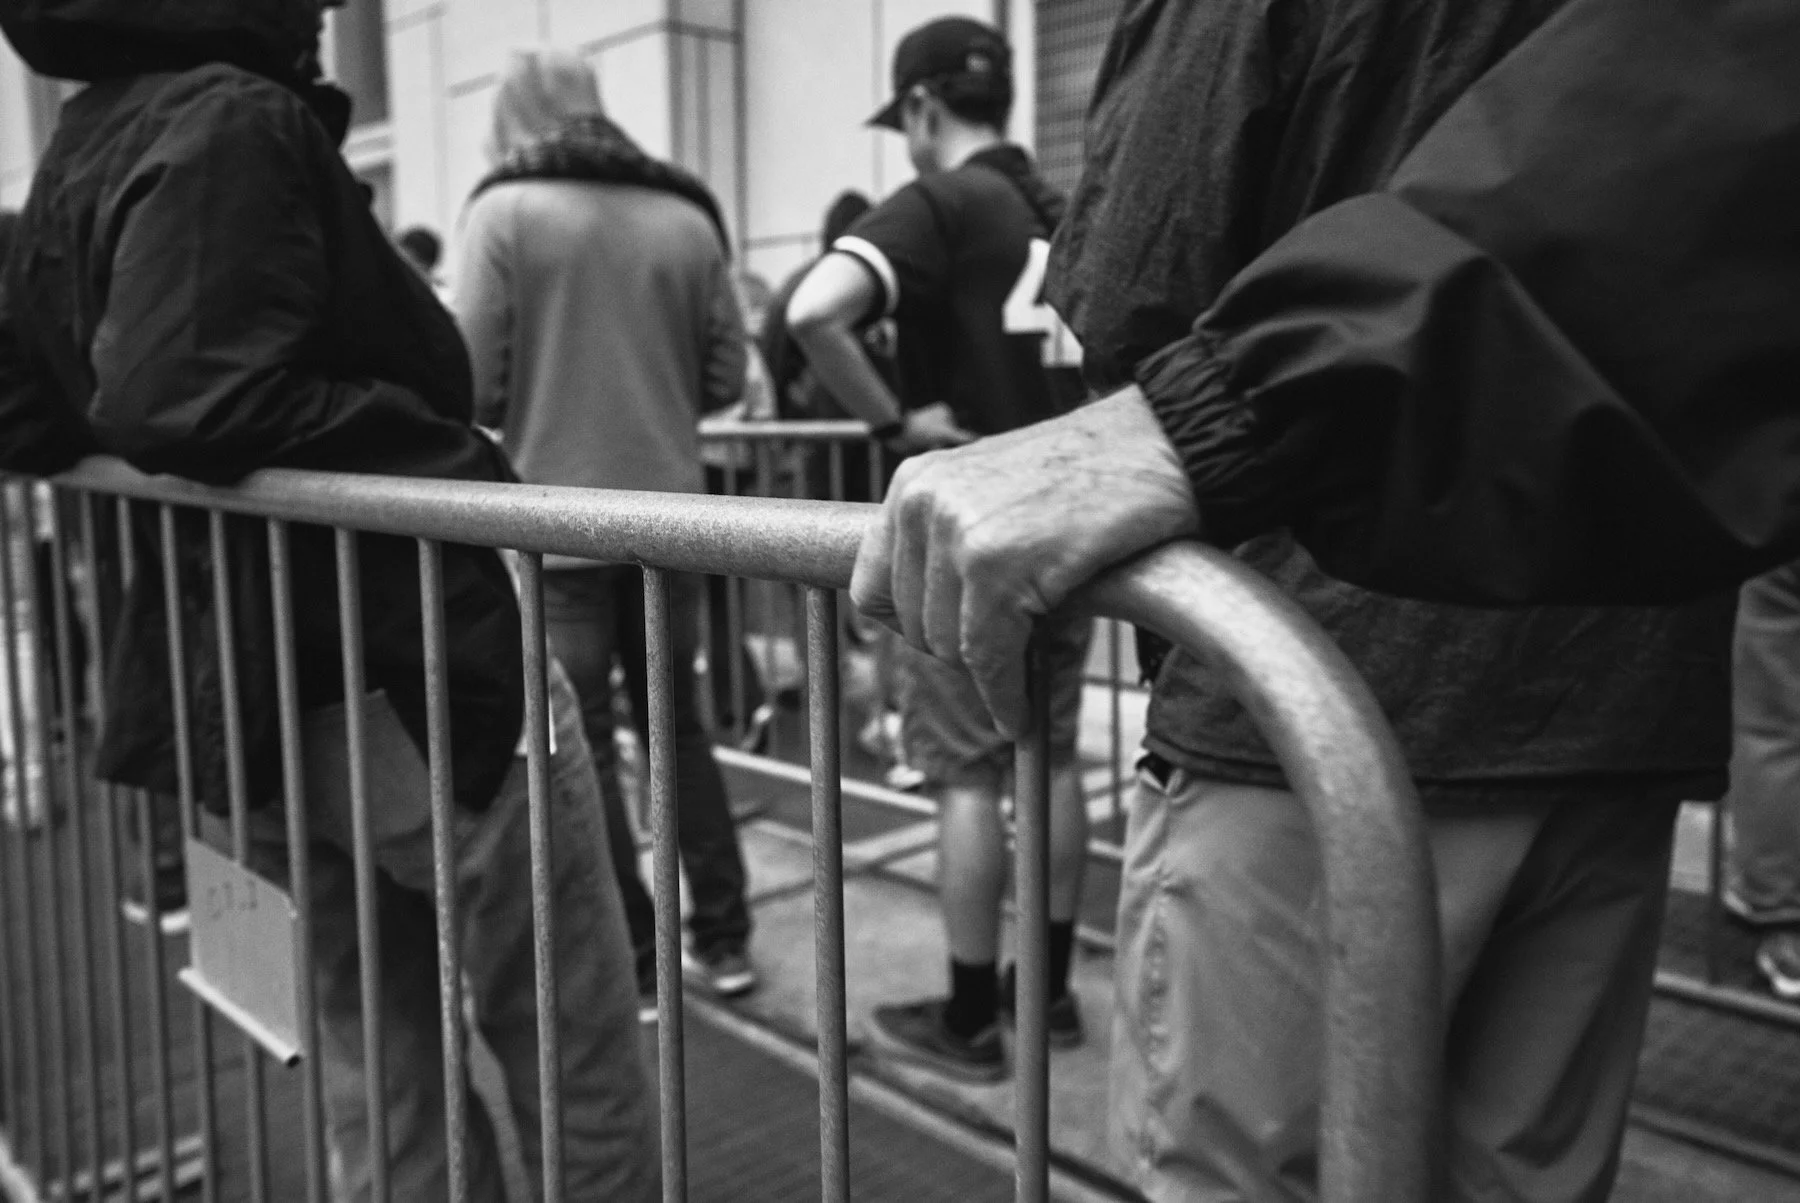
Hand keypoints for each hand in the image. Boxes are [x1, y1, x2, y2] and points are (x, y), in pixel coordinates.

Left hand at [851, 388, 1199, 737]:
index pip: (872, 589)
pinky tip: (1023, 712)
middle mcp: (924, 502)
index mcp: (915, 483)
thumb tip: (925, 624)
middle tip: (1009, 651)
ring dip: (991, 674)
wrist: (1167, 443)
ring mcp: (958, 532)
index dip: (912, 629)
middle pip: (913, 627)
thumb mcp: (993, 491)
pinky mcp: (999, 565)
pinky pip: (989, 660)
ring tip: (1030, 658)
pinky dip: (1007, 697)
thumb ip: (950, 538)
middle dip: (961, 651)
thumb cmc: (1096, 474)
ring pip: (949, 649)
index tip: (950, 642)